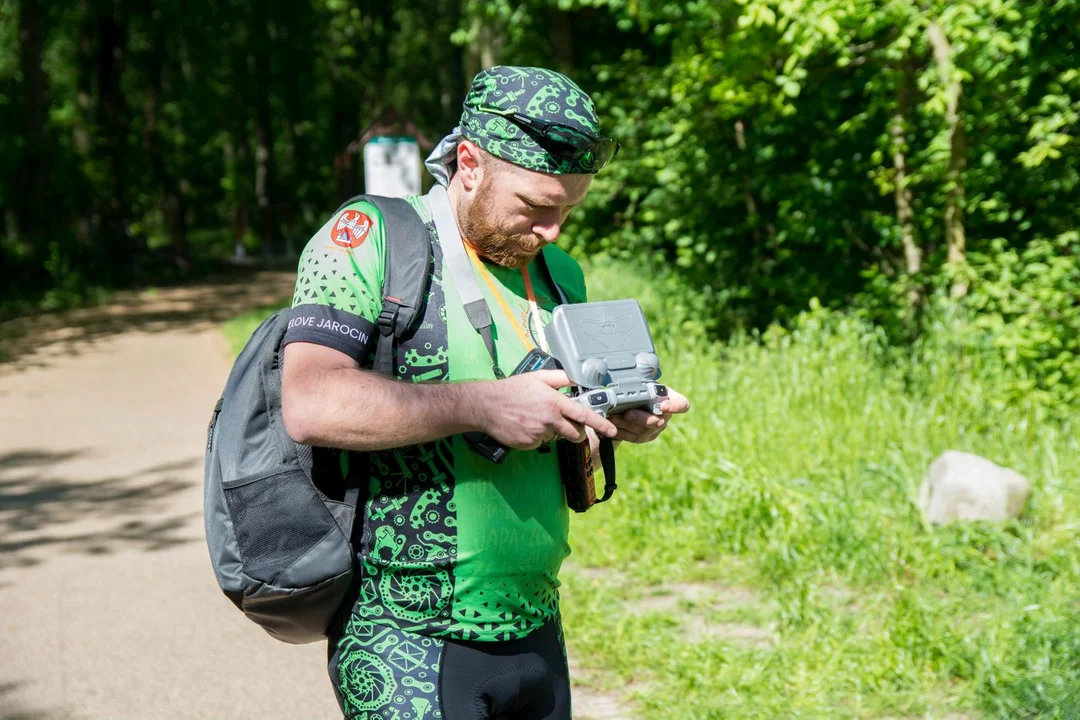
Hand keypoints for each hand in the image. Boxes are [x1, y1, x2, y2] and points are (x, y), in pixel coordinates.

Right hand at [477, 370, 618, 450]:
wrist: (486, 405)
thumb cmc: (511, 390)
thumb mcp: (538, 377)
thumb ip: (561, 378)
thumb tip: (578, 378)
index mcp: (554, 402)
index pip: (583, 415)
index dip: (600, 423)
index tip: (612, 429)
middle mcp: (549, 420)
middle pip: (574, 432)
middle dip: (576, 431)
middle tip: (566, 423)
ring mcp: (539, 434)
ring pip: (556, 436)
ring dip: (552, 430)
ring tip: (535, 418)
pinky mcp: (529, 444)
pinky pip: (540, 442)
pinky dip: (537, 436)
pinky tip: (526, 425)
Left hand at [608, 387, 689, 443]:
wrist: (631, 400)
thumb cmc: (639, 387)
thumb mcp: (642, 381)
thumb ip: (642, 379)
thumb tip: (635, 368)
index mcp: (671, 399)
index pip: (682, 405)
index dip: (675, 407)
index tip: (663, 405)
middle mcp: (666, 415)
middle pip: (659, 422)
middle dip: (641, 418)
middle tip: (627, 412)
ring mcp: (657, 428)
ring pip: (644, 432)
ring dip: (627, 425)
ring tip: (614, 418)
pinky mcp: (645, 437)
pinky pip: (635, 438)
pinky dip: (623, 432)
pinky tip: (613, 426)